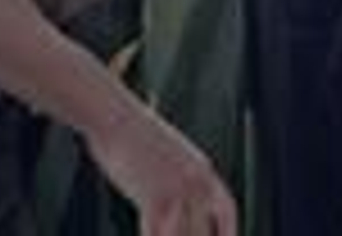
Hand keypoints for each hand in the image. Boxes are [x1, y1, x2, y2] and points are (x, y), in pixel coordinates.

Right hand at [87, 101, 238, 235]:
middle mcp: (198, 182)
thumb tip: (175, 196)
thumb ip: (176, 176)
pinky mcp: (157, 199)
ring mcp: (180, 191)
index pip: (226, 210)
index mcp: (203, 170)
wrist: (114, 117)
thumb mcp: (166, 154)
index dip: (227, 235)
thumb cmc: (132, 136)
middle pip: (205, 232)